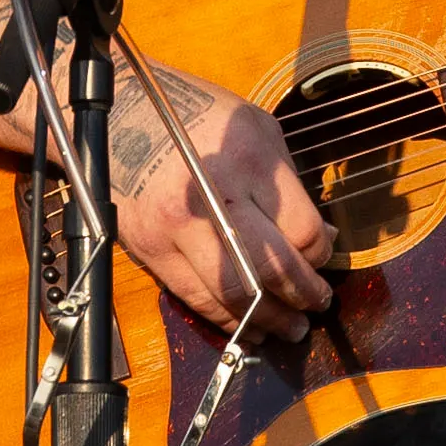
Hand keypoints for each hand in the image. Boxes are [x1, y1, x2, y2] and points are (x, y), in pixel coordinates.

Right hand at [105, 59, 336, 340]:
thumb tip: (320, 236)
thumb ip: (288, 182)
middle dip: (303, 294)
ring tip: (290, 328)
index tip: (326, 258)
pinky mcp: (152, 251)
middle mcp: (214, 197)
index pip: (301, 228)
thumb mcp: (255, 128)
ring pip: (235, 293)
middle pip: (272, 268)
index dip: (321, 252)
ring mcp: (179, 228)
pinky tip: (249, 327)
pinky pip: (196, 298)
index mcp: (248, 160)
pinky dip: (228, 320)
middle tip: (319, 305)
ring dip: (269, 319)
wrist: (119, 118)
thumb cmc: (195, 117)